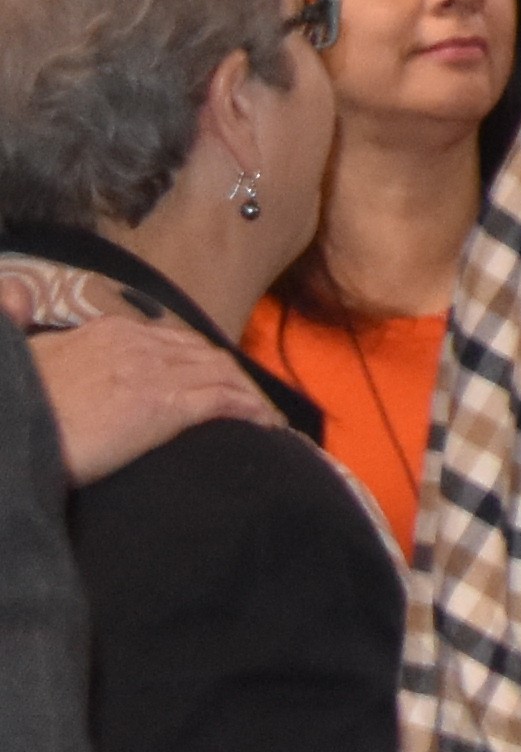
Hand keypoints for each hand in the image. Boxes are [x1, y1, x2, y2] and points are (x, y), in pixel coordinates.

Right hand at [25, 312, 271, 487]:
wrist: (14, 429)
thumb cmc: (20, 403)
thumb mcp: (31, 358)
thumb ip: (50, 341)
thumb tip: (41, 322)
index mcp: (110, 332)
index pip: (170, 339)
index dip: (196, 358)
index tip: (210, 376)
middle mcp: (139, 343)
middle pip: (202, 354)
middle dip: (229, 374)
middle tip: (246, 397)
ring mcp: (155, 372)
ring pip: (220, 373)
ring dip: (247, 392)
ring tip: (262, 414)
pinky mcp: (164, 406)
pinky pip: (223, 401)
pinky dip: (250, 409)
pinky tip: (264, 424)